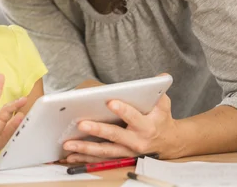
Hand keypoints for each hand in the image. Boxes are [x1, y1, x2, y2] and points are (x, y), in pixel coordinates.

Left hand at [63, 92, 182, 162]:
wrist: (168, 142)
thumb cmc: (161, 118)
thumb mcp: (163, 104)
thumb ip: (159, 91)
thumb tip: (161, 77)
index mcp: (147, 126)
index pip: (134, 117)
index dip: (123, 110)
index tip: (110, 101)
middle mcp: (136, 141)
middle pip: (115, 135)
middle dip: (97, 130)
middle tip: (81, 124)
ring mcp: (126, 151)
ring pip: (104, 151)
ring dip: (85, 148)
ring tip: (68, 144)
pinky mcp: (119, 157)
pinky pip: (100, 159)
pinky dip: (84, 158)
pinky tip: (70, 155)